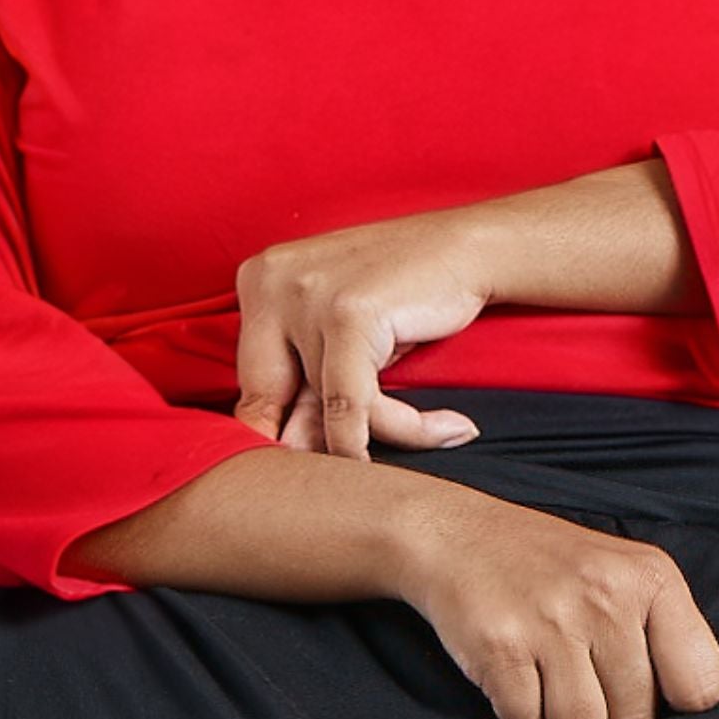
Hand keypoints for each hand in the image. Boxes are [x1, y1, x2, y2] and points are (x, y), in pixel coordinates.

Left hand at [231, 205, 496, 458]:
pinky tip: (451, 429)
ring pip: (322, 411)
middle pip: (268, 401)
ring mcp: (306, 296)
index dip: (279, 435)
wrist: (469, 248)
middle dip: (309, 445)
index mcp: (257, 280)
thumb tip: (287, 459)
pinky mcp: (347, 315)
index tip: (308, 470)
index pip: (249, 384)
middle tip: (355, 469)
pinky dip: (407, 430)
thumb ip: (307, 387)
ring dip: (371, 438)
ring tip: (427, 436)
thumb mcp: (339, 336)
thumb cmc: (403, 296)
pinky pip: (359, 406)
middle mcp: (270, 282)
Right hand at [393, 482, 718, 718]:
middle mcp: (607, 594)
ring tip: (549, 686)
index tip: (643, 691)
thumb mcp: (621, 576)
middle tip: (579, 678)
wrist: (455, 533)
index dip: (672, 705)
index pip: (702, 686)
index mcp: (651, 576)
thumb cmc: (550, 568)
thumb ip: (663, 637)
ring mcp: (552, 620)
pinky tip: (515, 679)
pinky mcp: (501, 645)